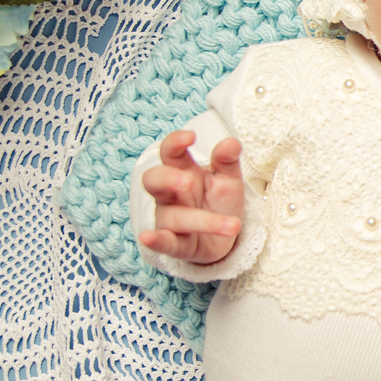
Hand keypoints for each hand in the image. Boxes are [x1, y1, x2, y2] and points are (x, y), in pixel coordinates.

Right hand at [138, 131, 245, 264]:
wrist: (226, 238)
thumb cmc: (219, 201)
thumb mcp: (228, 178)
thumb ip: (227, 160)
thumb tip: (231, 142)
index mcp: (183, 171)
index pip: (170, 153)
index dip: (174, 143)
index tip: (190, 137)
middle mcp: (170, 194)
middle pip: (154, 180)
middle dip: (167, 179)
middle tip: (187, 181)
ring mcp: (170, 219)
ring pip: (174, 216)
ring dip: (203, 221)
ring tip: (233, 225)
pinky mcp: (176, 244)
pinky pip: (163, 242)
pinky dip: (155, 240)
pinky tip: (147, 238)